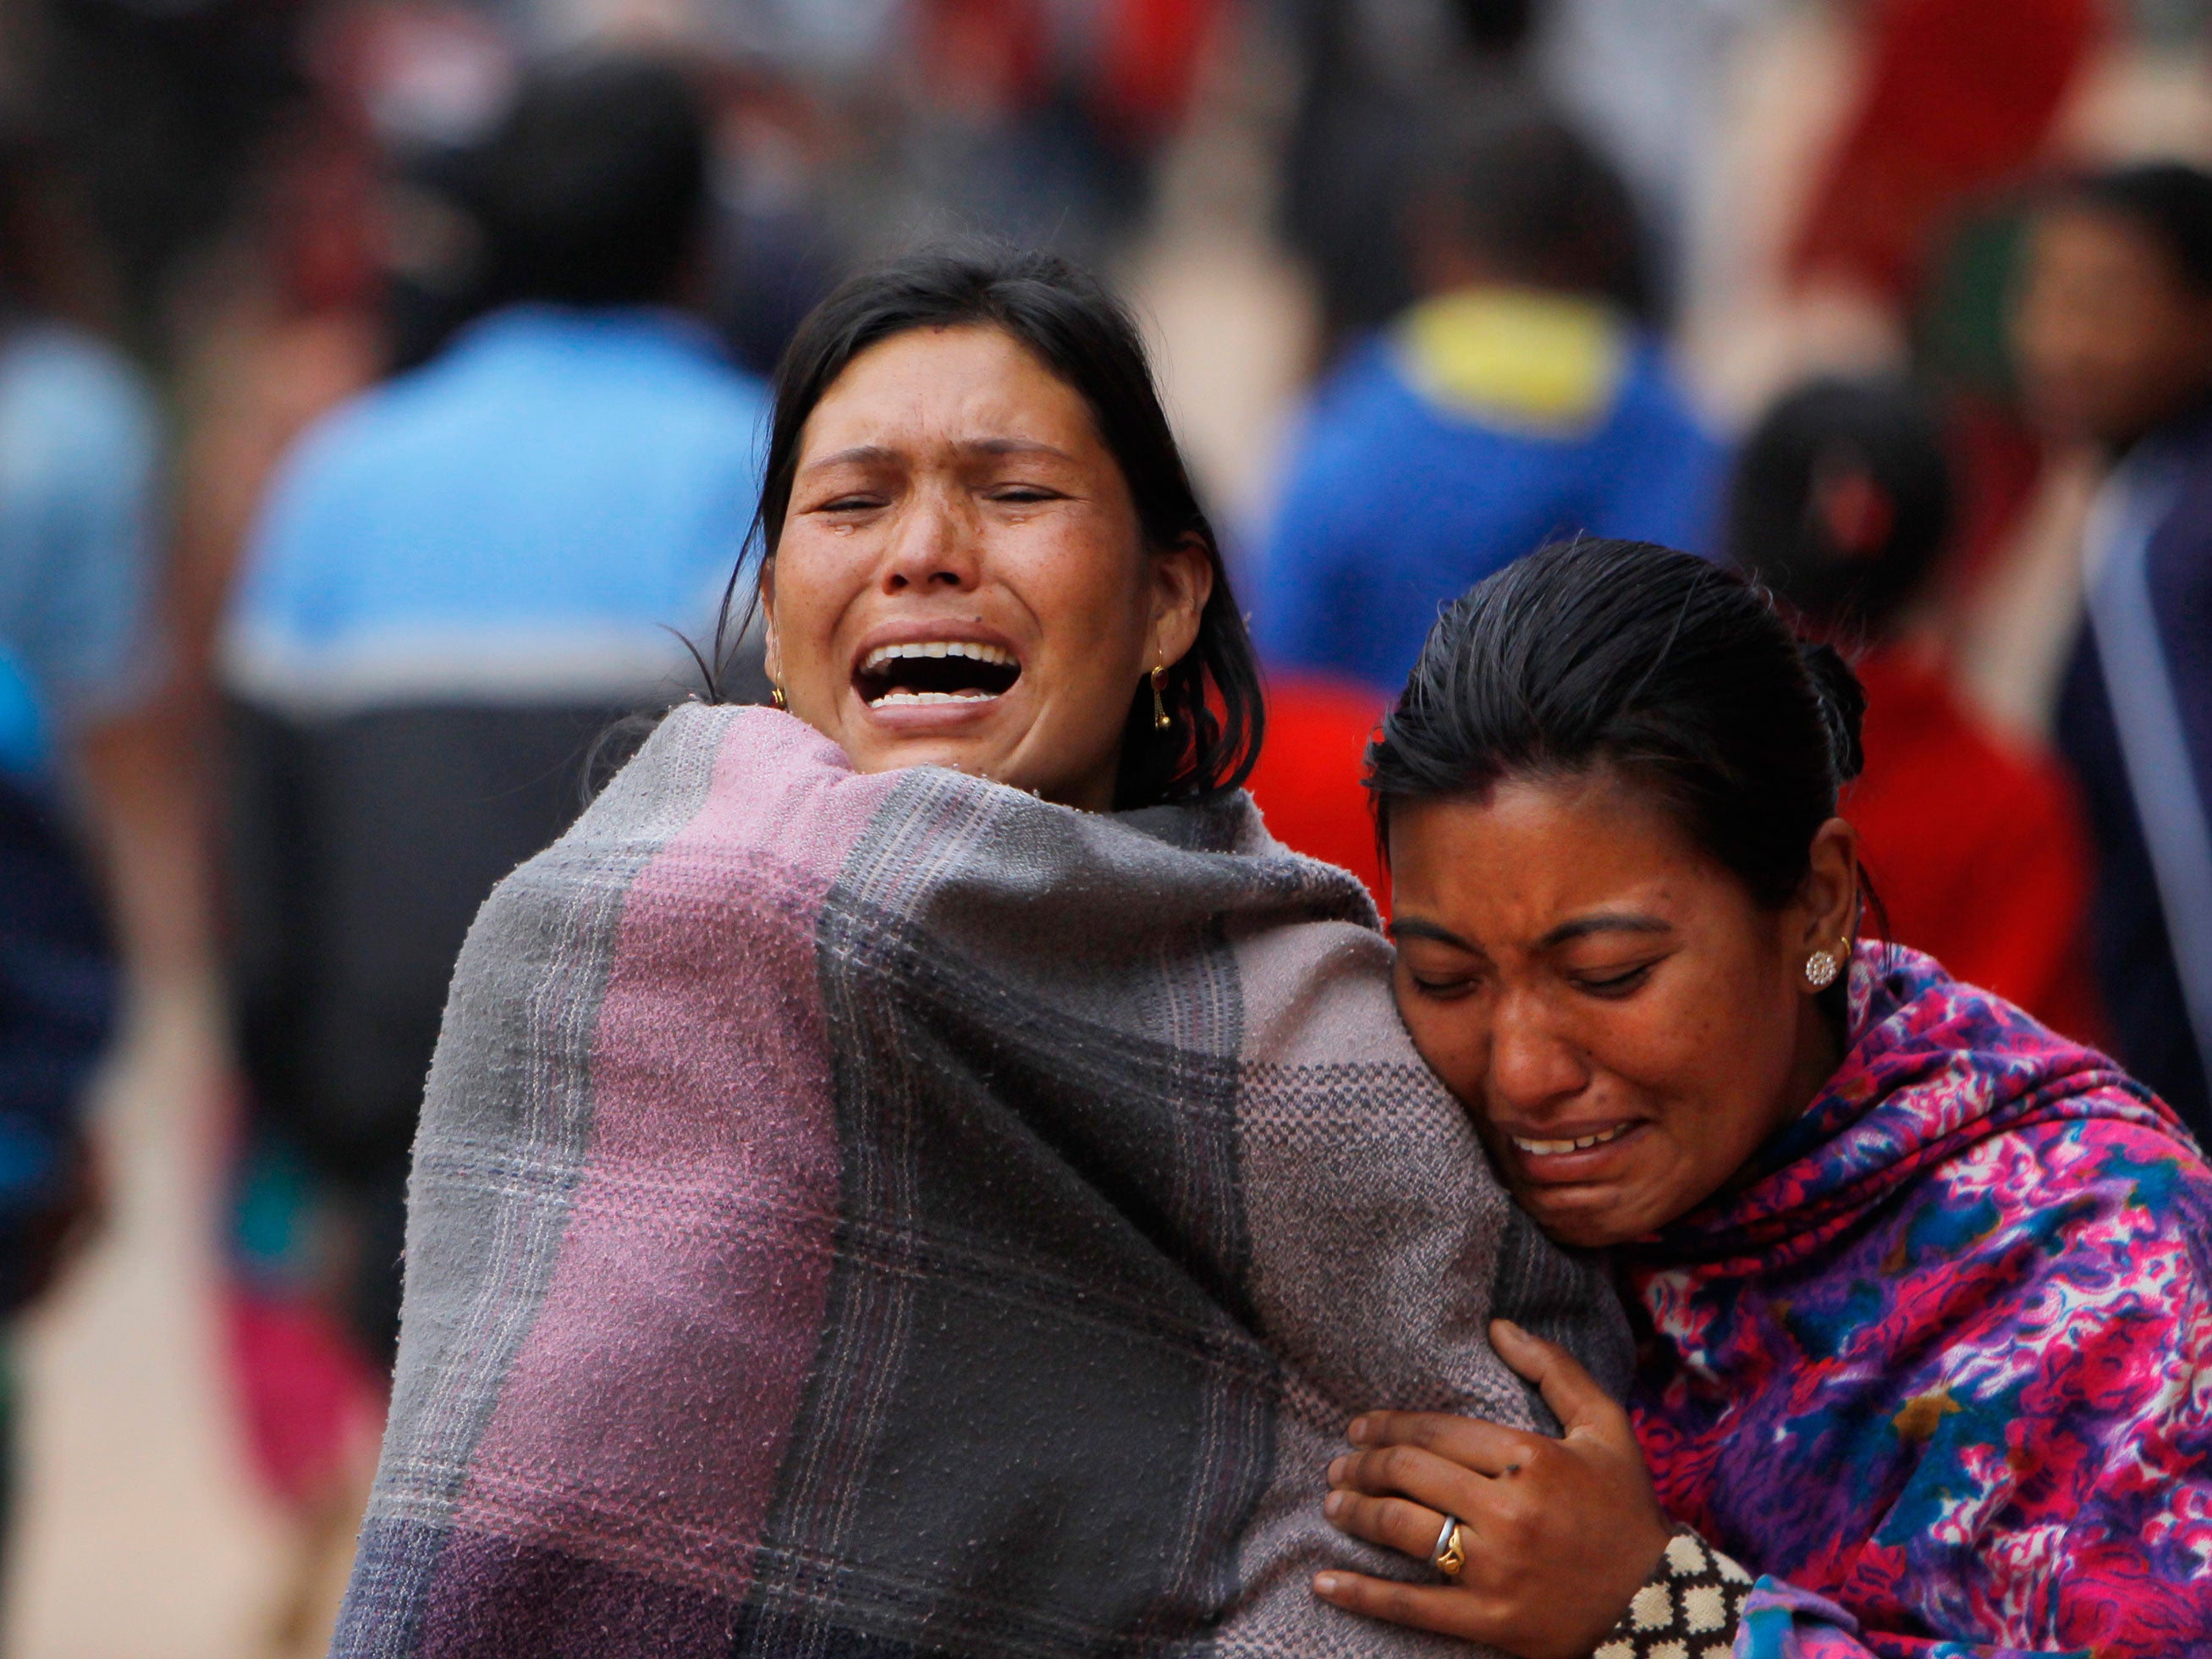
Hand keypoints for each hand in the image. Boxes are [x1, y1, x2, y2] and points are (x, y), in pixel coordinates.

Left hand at [1312, 1319, 1670, 1658]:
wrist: (1658, 1605)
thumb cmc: (1626, 1510)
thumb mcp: (1606, 1428)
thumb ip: (1554, 1370)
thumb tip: (1498, 1327)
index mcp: (1531, 1459)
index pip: (1437, 1431)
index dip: (1389, 1426)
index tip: (1361, 1429)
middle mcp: (1508, 1511)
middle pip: (1410, 1474)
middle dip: (1364, 1466)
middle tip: (1339, 1467)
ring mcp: (1496, 1570)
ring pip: (1402, 1529)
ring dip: (1356, 1513)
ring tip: (1334, 1504)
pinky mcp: (1489, 1621)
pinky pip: (1412, 1605)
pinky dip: (1363, 1592)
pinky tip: (1325, 1581)